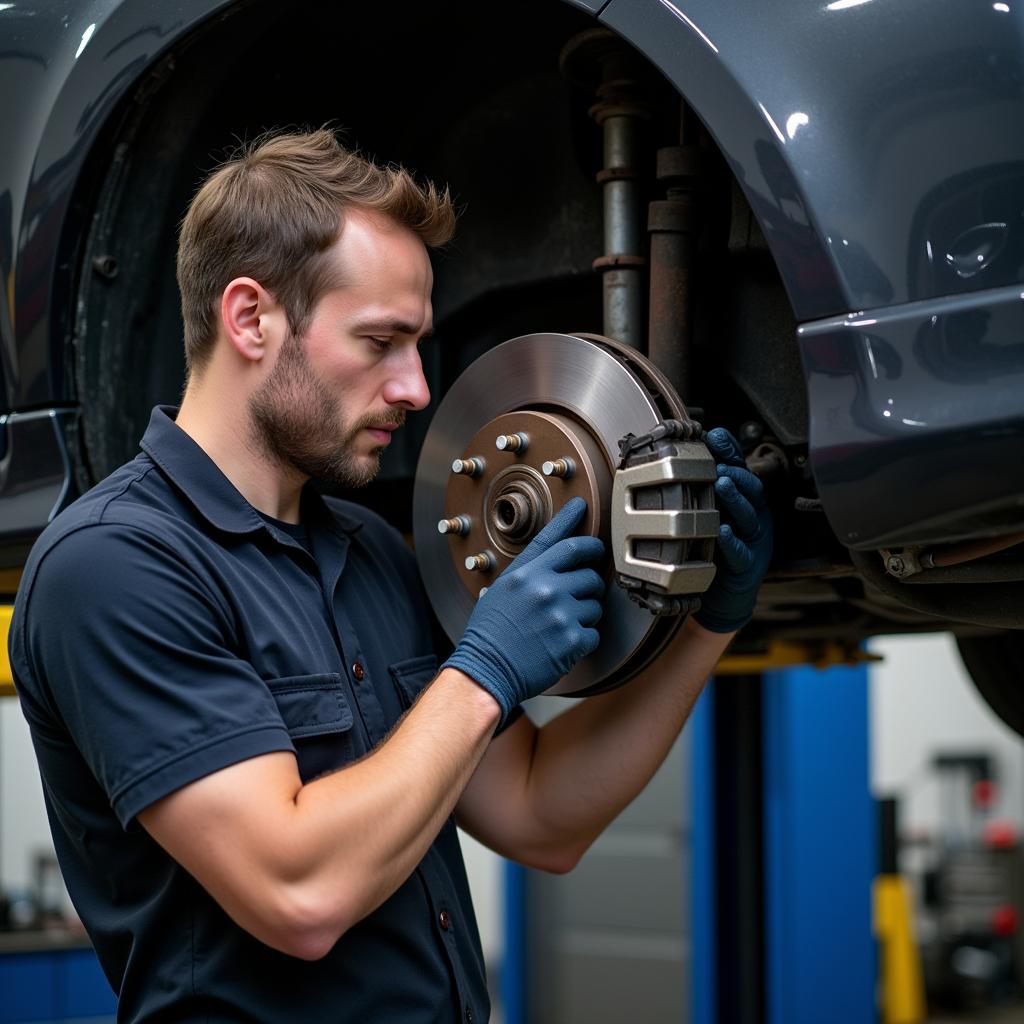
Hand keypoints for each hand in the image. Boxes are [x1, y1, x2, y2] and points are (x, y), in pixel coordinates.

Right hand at [443, 497, 604, 722]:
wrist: (486, 669)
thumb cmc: (489, 633)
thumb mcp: (501, 590)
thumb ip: (528, 572)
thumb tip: (553, 561)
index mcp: (526, 573)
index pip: (559, 540)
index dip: (574, 521)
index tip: (583, 508)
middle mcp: (545, 589)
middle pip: (589, 573)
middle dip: (589, 583)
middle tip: (577, 595)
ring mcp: (561, 614)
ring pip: (595, 604)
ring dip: (585, 614)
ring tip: (561, 625)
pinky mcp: (571, 640)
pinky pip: (594, 633)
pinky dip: (583, 640)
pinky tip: (562, 643)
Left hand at [693, 428, 772, 633]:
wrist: (723, 595)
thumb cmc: (718, 548)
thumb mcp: (717, 510)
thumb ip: (713, 480)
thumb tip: (703, 443)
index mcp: (748, 501)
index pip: (742, 471)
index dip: (731, 453)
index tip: (715, 437)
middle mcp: (755, 518)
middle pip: (752, 491)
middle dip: (736, 474)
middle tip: (718, 463)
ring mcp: (753, 542)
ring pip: (748, 518)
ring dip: (735, 499)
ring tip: (721, 483)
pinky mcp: (747, 567)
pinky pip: (740, 553)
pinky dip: (732, 542)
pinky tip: (722, 530)